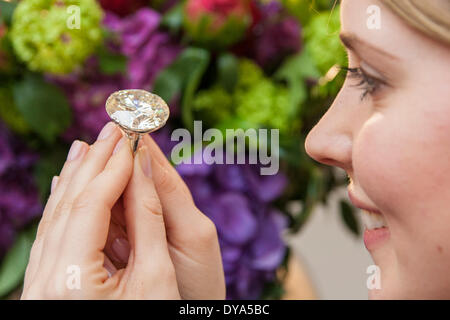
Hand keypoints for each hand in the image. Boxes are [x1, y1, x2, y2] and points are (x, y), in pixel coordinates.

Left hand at [21, 122, 223, 298]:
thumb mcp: (158, 275)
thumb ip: (147, 216)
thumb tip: (143, 165)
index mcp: (73, 281)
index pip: (90, 207)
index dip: (114, 169)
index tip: (132, 139)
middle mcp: (46, 280)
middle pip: (68, 205)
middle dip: (94, 163)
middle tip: (113, 129)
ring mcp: (42, 281)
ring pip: (56, 215)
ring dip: (77, 176)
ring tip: (92, 145)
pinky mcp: (49, 281)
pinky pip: (54, 231)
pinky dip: (66, 201)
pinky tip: (69, 180)